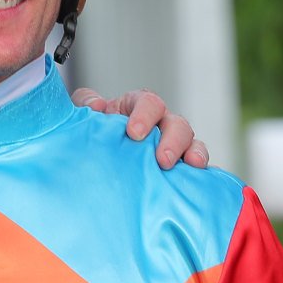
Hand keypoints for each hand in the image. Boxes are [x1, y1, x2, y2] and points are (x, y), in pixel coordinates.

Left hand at [73, 87, 210, 169]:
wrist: (94, 162)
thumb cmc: (93, 134)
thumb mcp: (83, 115)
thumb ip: (85, 103)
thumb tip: (96, 106)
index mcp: (138, 107)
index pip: (149, 102)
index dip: (145, 115)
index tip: (134, 133)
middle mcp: (160, 123)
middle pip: (176, 123)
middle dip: (172, 139)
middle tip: (162, 159)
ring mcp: (172, 145)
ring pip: (191, 142)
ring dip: (193, 152)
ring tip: (191, 165)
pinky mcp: (177, 167)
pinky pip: (195, 166)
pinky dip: (200, 171)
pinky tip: (197, 180)